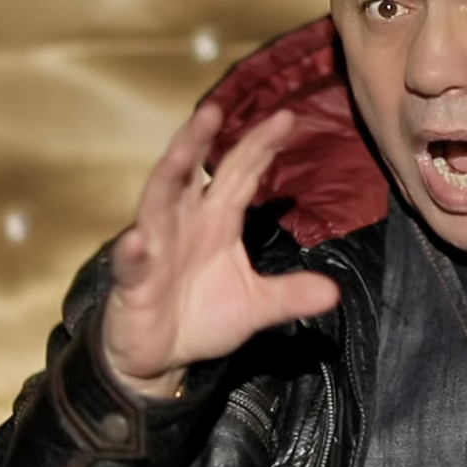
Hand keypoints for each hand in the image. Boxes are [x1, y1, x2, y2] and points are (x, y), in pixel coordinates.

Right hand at [102, 105, 339, 397]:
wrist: (161, 358)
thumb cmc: (202, 317)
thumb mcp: (255, 305)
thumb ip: (290, 295)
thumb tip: (334, 293)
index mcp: (217, 221)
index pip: (240, 173)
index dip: (259, 146)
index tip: (286, 117)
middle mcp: (183, 223)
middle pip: (190, 172)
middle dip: (200, 140)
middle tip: (214, 109)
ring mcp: (154, 248)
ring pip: (158, 203)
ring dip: (168, 175)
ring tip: (181, 152)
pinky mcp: (133, 282)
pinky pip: (132, 263)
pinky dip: (134, 251)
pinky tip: (138, 240)